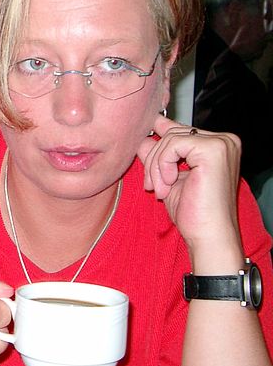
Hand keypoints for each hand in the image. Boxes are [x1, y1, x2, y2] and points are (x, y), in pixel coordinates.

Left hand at [137, 115, 243, 268]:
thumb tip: (142, 137)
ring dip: (156, 166)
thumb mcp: (168, 177)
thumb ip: (158, 156)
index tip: (145, 146)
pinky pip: (172, 144)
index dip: (159, 138)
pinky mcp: (213, 149)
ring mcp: (221, 143)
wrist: (208, 235)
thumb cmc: (193, 212)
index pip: (180, 130)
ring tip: (160, 189)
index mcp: (218, 146)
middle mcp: (224, 140)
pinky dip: (163, 165)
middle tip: (151, 185)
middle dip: (154, 160)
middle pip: (172, 133)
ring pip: (169, 139)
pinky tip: (168, 185)